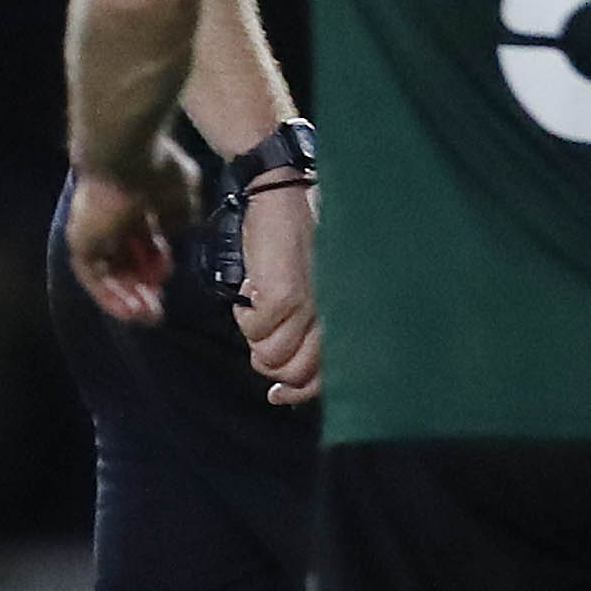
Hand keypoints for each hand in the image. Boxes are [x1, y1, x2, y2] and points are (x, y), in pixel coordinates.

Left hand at [64, 159, 195, 326]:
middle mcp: (110, 220)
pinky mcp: (82, 244)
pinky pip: (94, 277)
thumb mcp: (182, 198)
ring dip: (126, 297)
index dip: (155, 264)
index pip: (142, 242)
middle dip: (141, 287)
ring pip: (108, 273)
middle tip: (157, 310)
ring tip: (147, 316)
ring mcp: (94, 233)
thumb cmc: (157, 170)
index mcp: (133, 206)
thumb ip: (180, 219)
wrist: (127, 156)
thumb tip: (175, 235)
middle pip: (123, 261)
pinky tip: (132, 311)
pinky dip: (110, 295)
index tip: (168, 279)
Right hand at [233, 179, 321, 404]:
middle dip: (270, 360)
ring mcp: (309, 307)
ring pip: (270, 355)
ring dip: (256, 333)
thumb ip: (307, 329)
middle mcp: (333, 316)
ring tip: (261, 300)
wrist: (286, 196)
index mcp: (345, 316)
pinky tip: (254, 288)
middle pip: (294, 372)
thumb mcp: (310, 289)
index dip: (298, 391)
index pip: (326, 375)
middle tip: (265, 327)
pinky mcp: (284, 296)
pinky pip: (254, 330)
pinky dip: (246, 313)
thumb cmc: (299, 243)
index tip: (279, 394)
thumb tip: (282, 383)